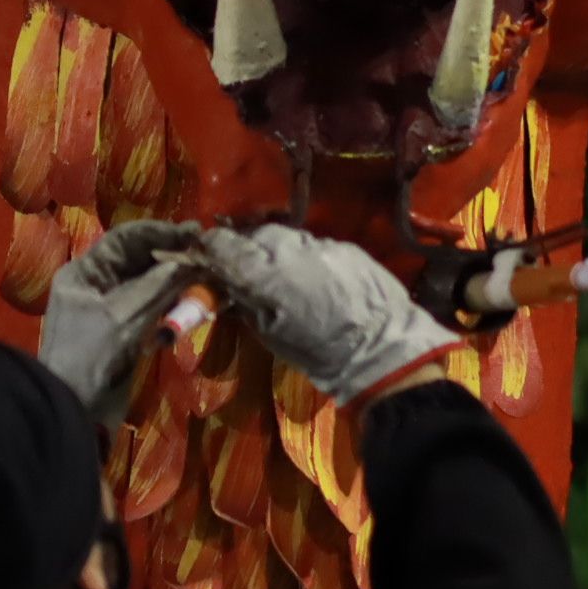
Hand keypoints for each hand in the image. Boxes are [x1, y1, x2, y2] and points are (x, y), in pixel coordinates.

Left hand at [37, 219, 206, 421]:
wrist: (73, 410)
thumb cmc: (89, 356)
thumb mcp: (122, 316)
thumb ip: (156, 285)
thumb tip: (189, 261)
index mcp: (84, 273)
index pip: (124, 239)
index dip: (160, 232)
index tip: (195, 232)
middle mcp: (95, 285)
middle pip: (138, 261)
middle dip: (171, 258)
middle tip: (205, 255)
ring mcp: (109, 309)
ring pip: (147, 285)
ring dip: (174, 282)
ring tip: (204, 279)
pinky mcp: (123, 333)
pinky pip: (151, 310)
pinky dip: (170, 307)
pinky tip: (190, 306)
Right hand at [194, 225, 460, 403]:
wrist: (382, 350)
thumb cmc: (319, 353)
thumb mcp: (270, 333)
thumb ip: (245, 302)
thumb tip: (227, 286)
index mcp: (267, 275)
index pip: (226, 247)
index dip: (211, 248)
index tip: (205, 252)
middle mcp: (291, 250)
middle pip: (258, 235)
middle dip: (249, 248)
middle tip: (249, 269)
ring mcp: (322, 245)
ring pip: (288, 237)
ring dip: (279, 251)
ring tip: (284, 274)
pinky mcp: (347, 247)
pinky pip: (317, 246)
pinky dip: (308, 258)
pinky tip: (315, 279)